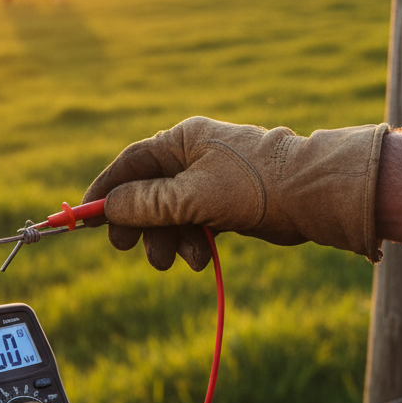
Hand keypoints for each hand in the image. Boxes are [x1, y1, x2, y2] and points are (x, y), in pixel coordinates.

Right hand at [82, 116, 387, 271]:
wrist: (316, 197)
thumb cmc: (256, 186)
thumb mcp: (192, 196)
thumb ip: (146, 203)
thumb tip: (109, 207)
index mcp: (182, 141)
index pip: (130, 163)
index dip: (105, 190)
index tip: (85, 216)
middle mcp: (193, 157)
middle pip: (146, 192)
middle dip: (138, 223)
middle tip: (127, 247)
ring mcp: (210, 181)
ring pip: (170, 214)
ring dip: (167, 240)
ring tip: (175, 261)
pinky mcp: (226, 204)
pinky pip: (194, 225)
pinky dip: (192, 242)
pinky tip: (200, 258)